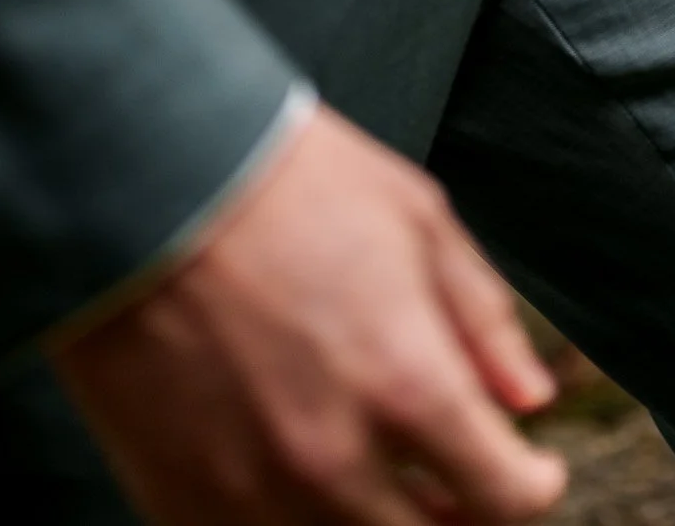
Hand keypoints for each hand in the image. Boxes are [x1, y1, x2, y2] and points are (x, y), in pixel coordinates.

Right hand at [50, 105, 565, 525]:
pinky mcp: (183, 505)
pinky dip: (291, 522)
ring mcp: (254, 496)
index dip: (531, 488)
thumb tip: (528, 400)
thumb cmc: (285, 185)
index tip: (529, 471)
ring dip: (376, 522)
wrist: (144, 182)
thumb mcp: (418, 220)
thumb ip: (485, 320)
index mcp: (409, 387)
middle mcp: (336, 462)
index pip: (506, 501)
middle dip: (459, 517)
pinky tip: (296, 474)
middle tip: (456, 480)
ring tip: (379, 478)